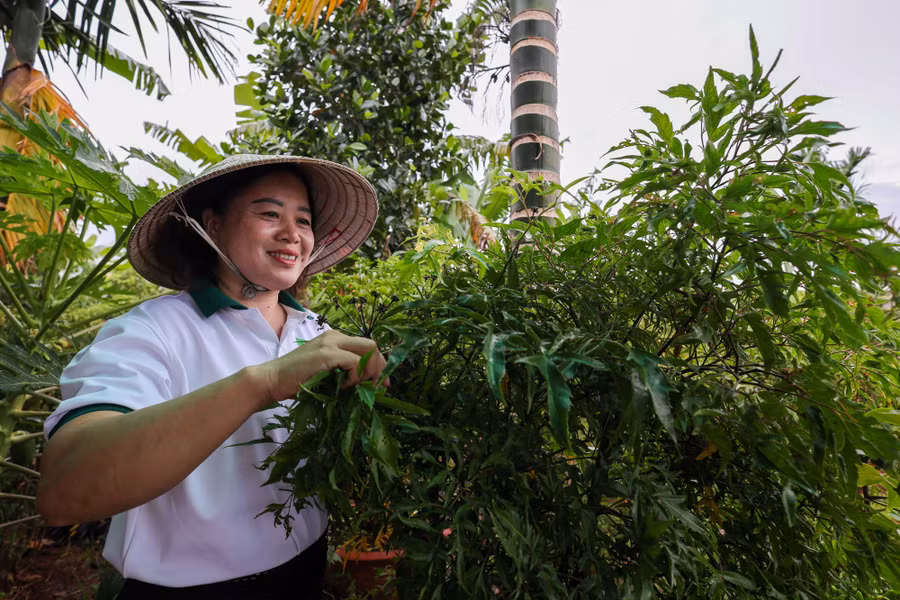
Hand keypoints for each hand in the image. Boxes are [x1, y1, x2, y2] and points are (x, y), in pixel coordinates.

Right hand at [259, 330, 387, 403]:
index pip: (367, 346)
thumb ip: (344, 371)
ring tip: (355, 387)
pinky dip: (354, 377)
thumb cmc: (296, 381)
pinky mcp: (326, 354)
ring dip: (368, 372)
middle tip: (376, 387)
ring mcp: (330, 343)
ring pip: (368, 350)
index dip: (379, 364)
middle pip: (372, 345)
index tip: (380, 383)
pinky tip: (342, 386)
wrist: (271, 380)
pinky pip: (355, 363)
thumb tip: (369, 383)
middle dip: (380, 367)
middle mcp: (334, 336)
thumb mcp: (326, 372)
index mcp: (335, 339)